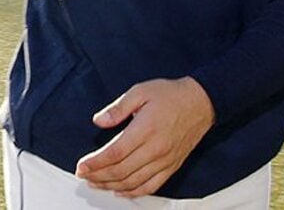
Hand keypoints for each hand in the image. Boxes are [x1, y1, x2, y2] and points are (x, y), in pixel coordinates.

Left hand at [74, 77, 214, 197]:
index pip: (115, 153)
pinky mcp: (171, 166)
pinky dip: (134, 192)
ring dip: (111, 185)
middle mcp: (155, 149)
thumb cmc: (171, 95)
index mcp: (145, 129)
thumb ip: (118, 108)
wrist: (201, 103)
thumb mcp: (140, 91)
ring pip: (134, 182)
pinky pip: (151, 186)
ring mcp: (164, 160)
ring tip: (96, 183)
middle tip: (83, 175)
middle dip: (98, 176)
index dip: (95, 162)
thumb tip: (98, 120)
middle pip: (121, 171)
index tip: (81, 166)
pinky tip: (121, 191)